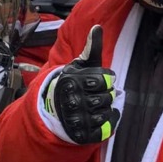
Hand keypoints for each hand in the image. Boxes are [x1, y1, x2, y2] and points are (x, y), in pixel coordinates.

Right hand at [44, 26, 119, 144]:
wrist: (54, 109)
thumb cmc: (72, 84)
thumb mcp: (79, 65)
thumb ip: (91, 49)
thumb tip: (98, 27)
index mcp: (73, 81)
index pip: (106, 80)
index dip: (107, 80)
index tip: (100, 81)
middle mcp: (73, 100)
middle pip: (108, 96)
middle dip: (106, 94)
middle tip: (96, 94)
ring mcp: (77, 119)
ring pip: (107, 112)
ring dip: (106, 108)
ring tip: (95, 104)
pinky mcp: (82, 134)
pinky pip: (106, 128)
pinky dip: (108, 122)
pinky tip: (100, 116)